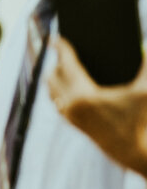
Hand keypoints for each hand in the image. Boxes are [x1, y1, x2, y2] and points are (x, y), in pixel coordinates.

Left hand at [48, 37, 146, 180]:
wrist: (131, 151)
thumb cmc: (140, 121)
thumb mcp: (145, 92)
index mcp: (84, 95)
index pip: (67, 65)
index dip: (61, 49)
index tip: (55, 37)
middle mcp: (70, 106)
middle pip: (54, 76)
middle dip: (57, 61)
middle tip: (62, 47)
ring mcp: (69, 116)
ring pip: (52, 90)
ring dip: (54, 75)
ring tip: (61, 61)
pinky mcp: (72, 123)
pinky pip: (56, 101)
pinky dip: (56, 89)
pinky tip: (63, 80)